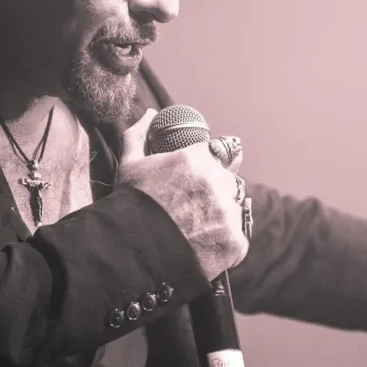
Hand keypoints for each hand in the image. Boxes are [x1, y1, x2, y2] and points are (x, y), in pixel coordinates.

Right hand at [116, 109, 248, 281]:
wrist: (132, 252)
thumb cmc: (129, 204)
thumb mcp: (129, 164)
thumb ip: (140, 134)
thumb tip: (151, 114)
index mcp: (196, 158)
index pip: (217, 153)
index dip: (208, 164)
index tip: (197, 177)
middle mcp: (217, 181)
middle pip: (228, 179)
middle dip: (215, 189)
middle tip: (193, 206)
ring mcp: (229, 212)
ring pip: (234, 207)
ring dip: (222, 213)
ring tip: (198, 227)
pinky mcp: (236, 242)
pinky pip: (237, 236)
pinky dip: (224, 241)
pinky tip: (203, 245)